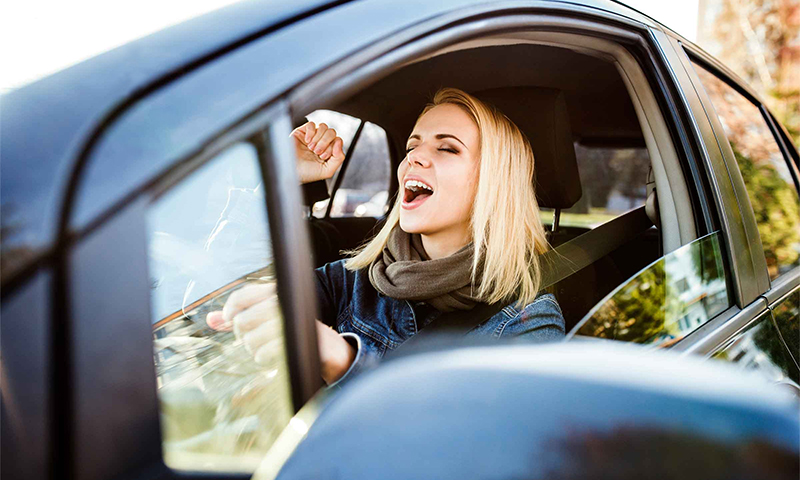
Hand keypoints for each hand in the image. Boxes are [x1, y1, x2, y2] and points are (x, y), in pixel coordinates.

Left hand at [207, 283, 355, 383]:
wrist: (329, 348)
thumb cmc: (294, 333)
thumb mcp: (267, 321)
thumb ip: (240, 318)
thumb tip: (211, 320)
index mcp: (276, 292)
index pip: (241, 295)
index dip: (229, 310)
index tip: (229, 320)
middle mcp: (282, 302)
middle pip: (242, 321)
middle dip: (243, 336)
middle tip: (255, 340)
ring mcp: (289, 320)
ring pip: (250, 340)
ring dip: (255, 351)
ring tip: (268, 349)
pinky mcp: (296, 339)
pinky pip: (264, 353)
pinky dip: (265, 359)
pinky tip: (275, 357)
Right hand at [291, 121, 345, 183]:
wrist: (290, 171)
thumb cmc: (306, 173)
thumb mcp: (327, 170)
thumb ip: (339, 158)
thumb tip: (339, 142)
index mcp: (328, 150)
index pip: (337, 140)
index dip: (332, 147)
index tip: (323, 157)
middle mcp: (321, 142)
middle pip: (332, 132)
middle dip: (325, 142)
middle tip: (316, 152)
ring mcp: (312, 136)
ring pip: (323, 127)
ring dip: (318, 138)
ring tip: (310, 147)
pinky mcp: (302, 131)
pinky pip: (312, 124)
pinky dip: (310, 132)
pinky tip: (306, 141)